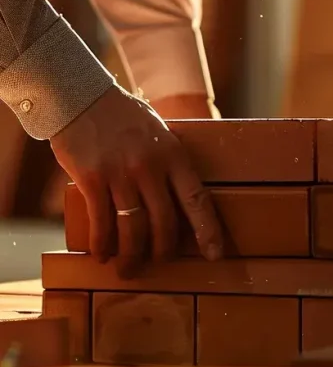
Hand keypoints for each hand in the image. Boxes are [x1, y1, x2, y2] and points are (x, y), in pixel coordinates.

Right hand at [50, 86, 222, 277]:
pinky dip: (103, 244)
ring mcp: (122, 174)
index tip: (214, 254)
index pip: (197, 199)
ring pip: (134, 229)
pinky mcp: (94, 180)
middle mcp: (152, 167)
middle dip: (164, 251)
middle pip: (165, 223)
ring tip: (128, 269)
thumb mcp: (159, 131)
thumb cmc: (123, 116)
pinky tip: (102, 253)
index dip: (208, 230)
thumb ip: (170, 161)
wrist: (83, 97)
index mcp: (174, 155)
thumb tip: (179, 193)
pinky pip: (102, 223)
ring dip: (131, 257)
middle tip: (159, 262)